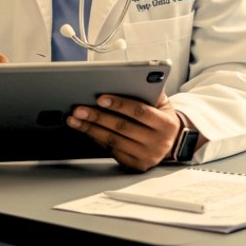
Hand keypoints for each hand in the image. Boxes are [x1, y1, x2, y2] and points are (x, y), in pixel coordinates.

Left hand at [66, 91, 187, 170]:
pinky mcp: (136, 165)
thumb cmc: (161, 118)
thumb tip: (129, 79)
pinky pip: (111, 151)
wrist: (170, 143)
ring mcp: (147, 156)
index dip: (119, 104)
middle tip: (79, 109)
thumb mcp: (162, 104)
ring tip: (75, 119)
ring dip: (90, 129)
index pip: (140, 112)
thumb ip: (150, 91)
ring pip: (113, 140)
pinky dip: (96, 139)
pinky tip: (86, 130)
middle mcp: (159, 142)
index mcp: (166, 124)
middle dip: (97, 116)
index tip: (100, 98)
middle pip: (122, 127)